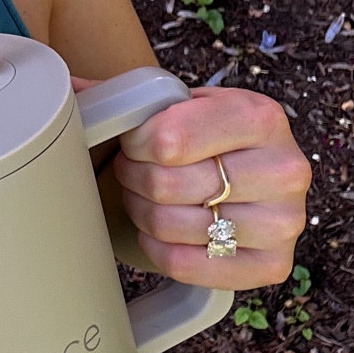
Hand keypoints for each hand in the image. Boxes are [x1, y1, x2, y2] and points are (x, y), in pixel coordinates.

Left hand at [106, 85, 311, 290]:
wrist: (249, 174)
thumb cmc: (207, 136)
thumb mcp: (181, 104)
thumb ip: (127, 95)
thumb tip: (67, 86)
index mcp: (262, 116)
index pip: (170, 140)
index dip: (135, 145)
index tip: (133, 143)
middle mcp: (286, 169)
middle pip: (168, 185)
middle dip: (134, 177)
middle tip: (133, 172)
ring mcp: (285, 222)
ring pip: (173, 226)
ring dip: (142, 213)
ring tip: (145, 198)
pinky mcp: (273, 265)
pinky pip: (186, 265)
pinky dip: (158, 249)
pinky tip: (159, 232)